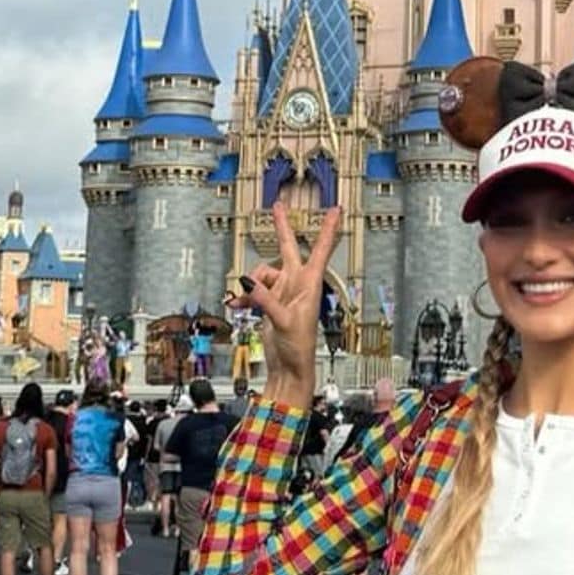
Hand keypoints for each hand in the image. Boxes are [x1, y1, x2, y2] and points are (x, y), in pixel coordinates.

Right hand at [227, 203, 342, 397]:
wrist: (289, 367)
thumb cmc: (299, 347)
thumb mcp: (282, 320)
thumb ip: (266, 299)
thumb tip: (251, 282)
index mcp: (309, 284)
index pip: (321, 249)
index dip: (327, 229)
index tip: (335, 210)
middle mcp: (297, 284)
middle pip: (288, 248)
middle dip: (282, 228)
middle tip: (280, 206)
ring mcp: (283, 292)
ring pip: (262, 273)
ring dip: (251, 283)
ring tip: (246, 298)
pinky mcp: (270, 302)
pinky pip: (253, 290)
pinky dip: (245, 295)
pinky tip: (238, 304)